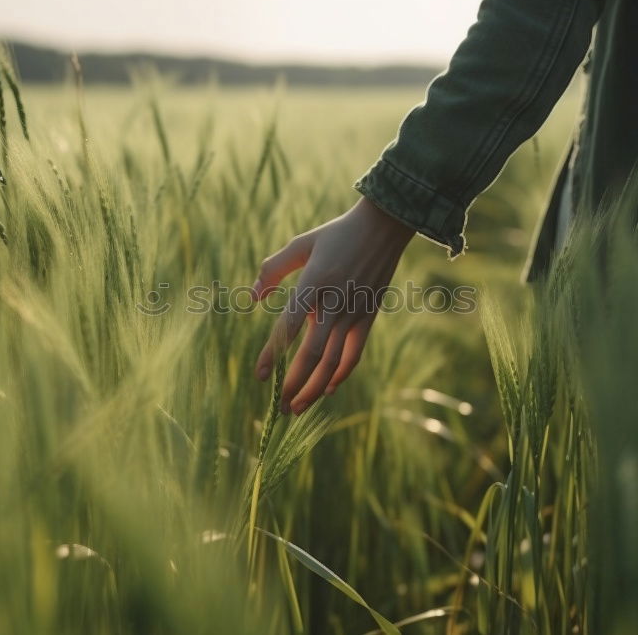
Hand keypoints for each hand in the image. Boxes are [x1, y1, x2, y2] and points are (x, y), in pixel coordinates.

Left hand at [251, 197, 414, 412]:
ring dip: (314, 389)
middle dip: (293, 386)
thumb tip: (254, 297)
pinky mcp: (368, 318)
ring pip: (333, 362)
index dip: (272, 355)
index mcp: (313, 284)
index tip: (260, 377)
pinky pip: (354, 355)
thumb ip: (272, 269)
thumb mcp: (301, 244)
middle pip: (311, 356)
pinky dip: (340, 375)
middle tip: (279, 408)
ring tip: (298, 407)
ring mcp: (353, 313)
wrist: (384, 228)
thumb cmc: (336, 234)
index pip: (288, 327)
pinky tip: (327, 389)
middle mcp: (333, 303)